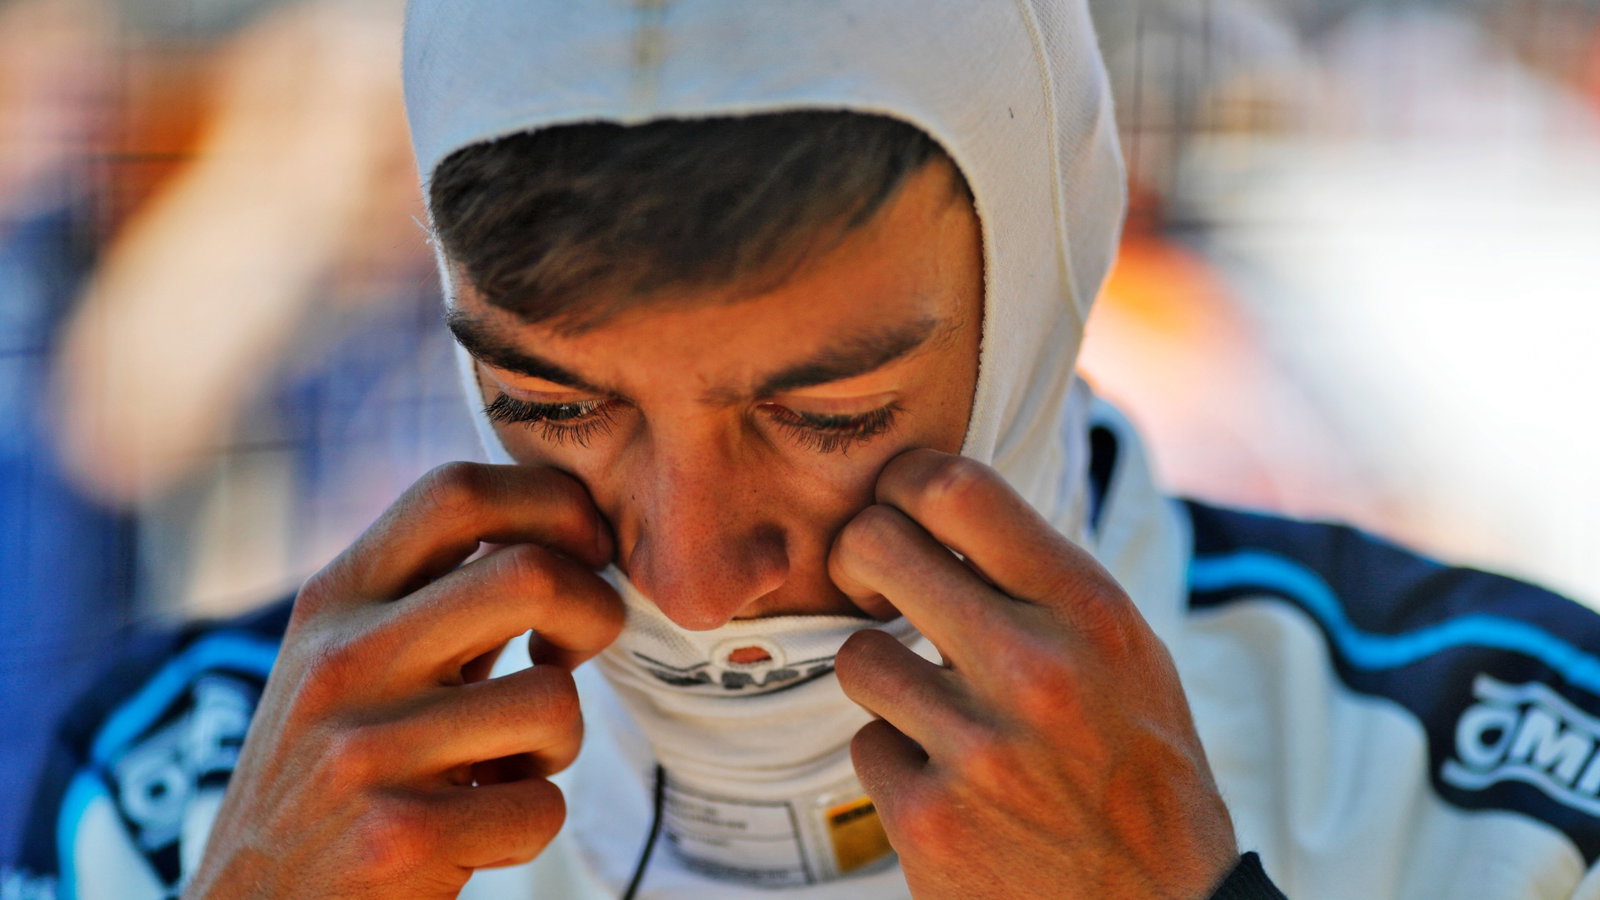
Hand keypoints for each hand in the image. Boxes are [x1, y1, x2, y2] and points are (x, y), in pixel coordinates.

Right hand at [184, 463, 622, 898]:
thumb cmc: (328, 783)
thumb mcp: (350, 665)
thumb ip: (435, 599)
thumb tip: (556, 532)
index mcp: (334, 600)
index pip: (457, 492)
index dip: (552, 504)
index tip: (584, 551)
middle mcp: (343, 660)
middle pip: (532, 574)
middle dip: (595, 611)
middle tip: (574, 652)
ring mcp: (365, 749)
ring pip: (555, 700)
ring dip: (559, 744)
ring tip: (507, 765)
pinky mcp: (396, 837)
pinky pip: (542, 808)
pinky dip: (530, 825)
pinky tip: (475, 831)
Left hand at [830, 450, 1235, 898]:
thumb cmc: (1139, 768)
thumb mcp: (1124, 650)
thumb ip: (1040, 579)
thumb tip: (939, 504)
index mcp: (1088, 609)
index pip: (955, 486)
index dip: (901, 481)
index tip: (896, 506)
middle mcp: (1031, 667)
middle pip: (874, 545)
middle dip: (860, 559)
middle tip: (875, 587)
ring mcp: (974, 747)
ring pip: (857, 657)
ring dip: (887, 681)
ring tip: (941, 711)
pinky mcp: (926, 820)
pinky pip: (866, 747)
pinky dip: (899, 763)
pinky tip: (953, 783)